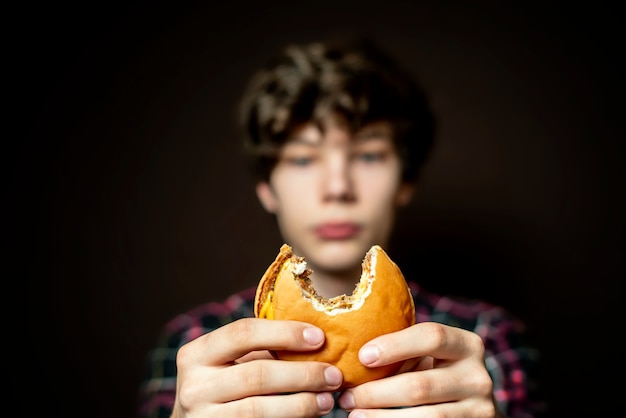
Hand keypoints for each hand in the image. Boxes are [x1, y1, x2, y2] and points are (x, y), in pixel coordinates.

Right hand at [171, 317, 343, 417]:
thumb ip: (261, 349)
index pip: (243, 333)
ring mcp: (202, 417)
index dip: (284, 333)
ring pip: (258, 409)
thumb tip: (315, 338)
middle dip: (302, 374)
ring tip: (327, 399)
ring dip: (301, 404)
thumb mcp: (230, 361)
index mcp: (196, 353)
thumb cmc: (224, 385)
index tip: (319, 338)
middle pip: (256, 374)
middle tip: (334, 375)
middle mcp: (193, 386)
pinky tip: (310, 415)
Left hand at [338, 322, 503, 416]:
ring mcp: (480, 408)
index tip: (362, 356)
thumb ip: (404, 349)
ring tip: (354, 414)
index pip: (432, 336)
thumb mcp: (430, 356)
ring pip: (426, 417)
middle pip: (420, 385)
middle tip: (347, 396)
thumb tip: (350, 351)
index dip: (395, 345)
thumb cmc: (437, 373)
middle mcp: (478, 375)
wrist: (472, 407)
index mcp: (467, 344)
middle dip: (376, 392)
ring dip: (382, 417)